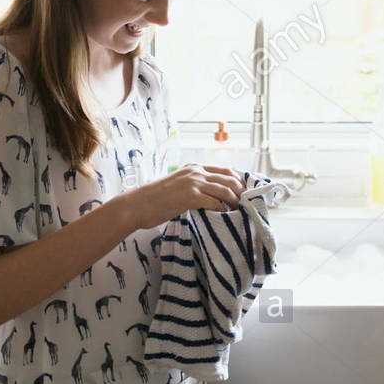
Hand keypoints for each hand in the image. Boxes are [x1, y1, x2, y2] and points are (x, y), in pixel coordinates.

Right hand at [123, 163, 244, 229]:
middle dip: (241, 191)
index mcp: (194, 167)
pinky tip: (224, 216)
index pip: (225, 169)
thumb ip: (195, 186)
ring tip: (239, 211)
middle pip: (229, 178)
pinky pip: (215, 202)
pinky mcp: (191, 196)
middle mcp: (196, 172)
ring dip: (234, 201)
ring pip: (225, 189)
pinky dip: (223, 209)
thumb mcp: (178, 186)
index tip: (245, 191)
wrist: (137, 205)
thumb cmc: (155, 200)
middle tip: (246, 203)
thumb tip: (212, 196)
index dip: (238, 180)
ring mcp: (193, 183)